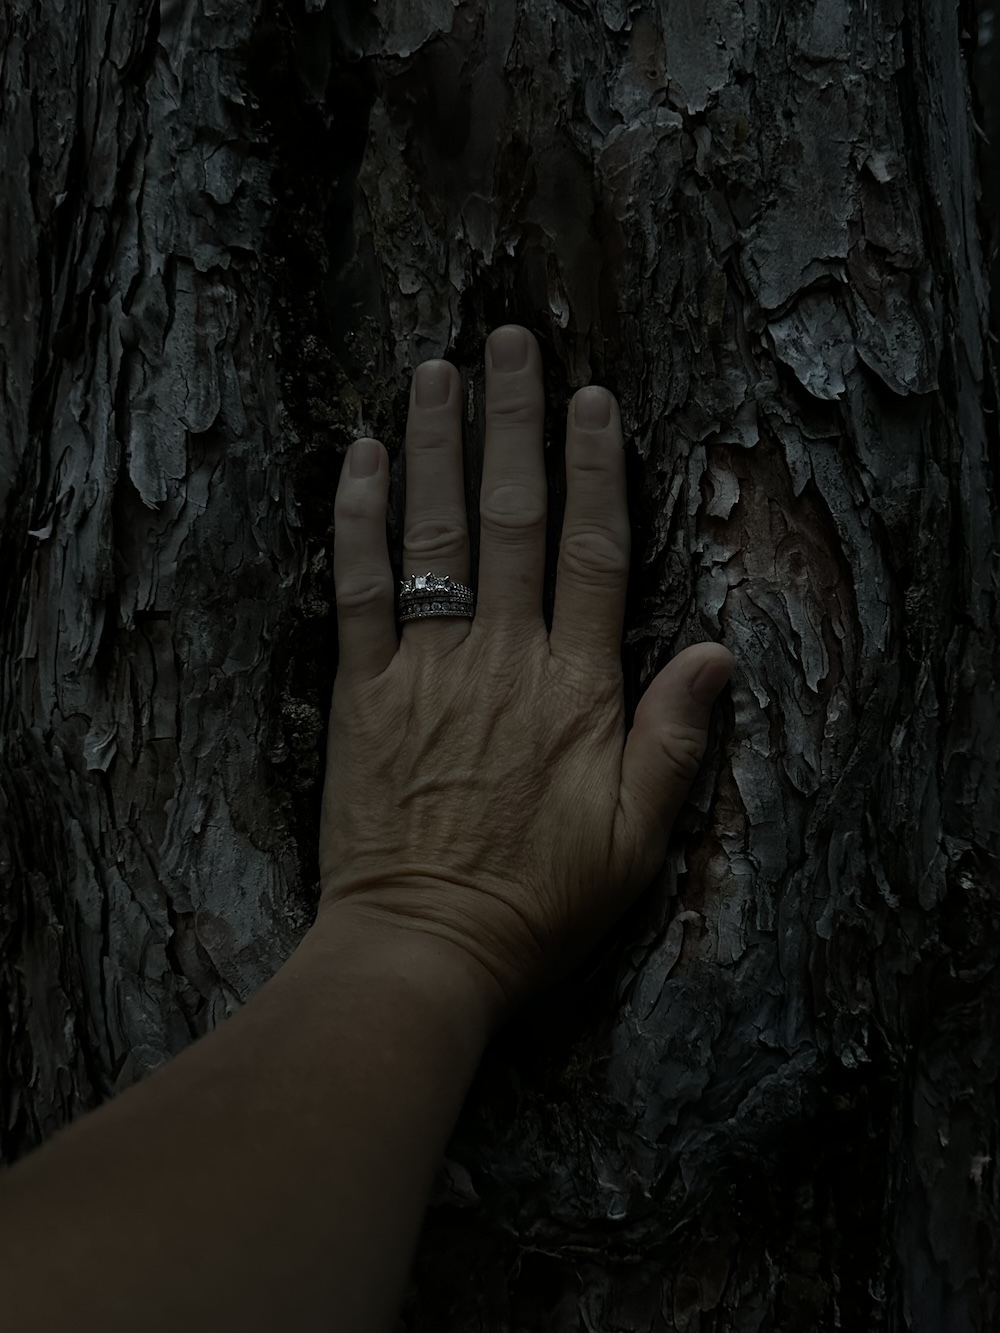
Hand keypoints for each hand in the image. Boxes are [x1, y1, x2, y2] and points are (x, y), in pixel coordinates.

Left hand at [317, 325, 733, 1024]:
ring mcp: (425, 668)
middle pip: (512, 517)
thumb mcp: (637, 839)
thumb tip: (719, 653)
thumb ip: (674, 739)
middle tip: (513, 342)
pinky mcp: (361, 691)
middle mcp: (502, 657)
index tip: (593, 400)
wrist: (424, 947)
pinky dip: (356, 518)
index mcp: (575, 688)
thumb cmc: (537, 901)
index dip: (595, 470)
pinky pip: (357, 587)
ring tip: (440, 369)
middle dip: (515, 423)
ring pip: (435, 534)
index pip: (592, 553)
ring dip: (438, 444)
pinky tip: (361, 456)